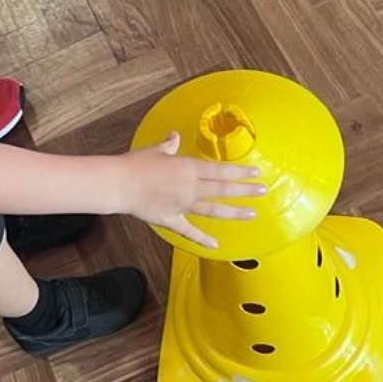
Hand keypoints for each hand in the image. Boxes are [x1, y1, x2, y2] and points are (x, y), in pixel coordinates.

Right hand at [122, 131, 264, 247]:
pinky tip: (215, 245)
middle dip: (245, 190)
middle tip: (262, 191)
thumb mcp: (156, 150)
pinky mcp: (171, 219)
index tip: (255, 173)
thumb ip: (168, 145)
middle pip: (222, 189)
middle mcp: (190, 187)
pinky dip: (202, 239)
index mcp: (188, 168)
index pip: (220, 170)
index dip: (239, 172)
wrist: (120, 183)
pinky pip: (189, 231)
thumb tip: (174, 136)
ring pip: (213, 210)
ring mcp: (182, 205)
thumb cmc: (136, 164)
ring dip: (233, 212)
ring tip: (251, 214)